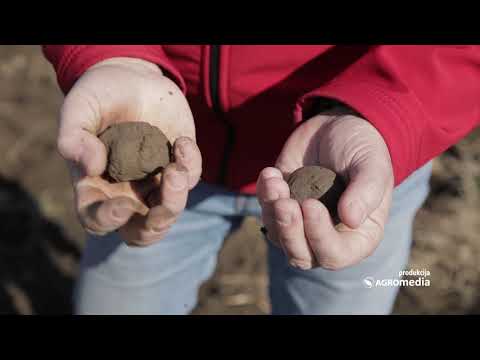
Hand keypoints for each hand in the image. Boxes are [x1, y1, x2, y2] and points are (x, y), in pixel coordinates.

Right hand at [57, 57, 200, 245]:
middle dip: (154, 227)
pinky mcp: (178, 167)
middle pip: (141, 232)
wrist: (132, 77)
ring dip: (176, 199)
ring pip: (169, 211)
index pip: (98, 220)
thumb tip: (91, 168)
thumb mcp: (79, 108)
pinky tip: (182, 142)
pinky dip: (190, 165)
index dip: (109, 221)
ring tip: (175, 170)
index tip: (122, 205)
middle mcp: (126, 192)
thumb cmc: (99, 96)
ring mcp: (154, 182)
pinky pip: (190, 179)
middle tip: (162, 210)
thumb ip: (73, 137)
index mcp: (95, 186)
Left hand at [257, 109, 393, 269]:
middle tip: (284, 203)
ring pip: (277, 236)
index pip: (335, 255)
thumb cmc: (362, 148)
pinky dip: (263, 194)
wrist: (337, 126)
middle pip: (301, 255)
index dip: (318, 237)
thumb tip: (351, 220)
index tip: (310, 204)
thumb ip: (366, 192)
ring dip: (271, 211)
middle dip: (288, 231)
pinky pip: (265, 211)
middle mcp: (328, 235)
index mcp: (357, 236)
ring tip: (275, 180)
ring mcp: (302, 222)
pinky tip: (271, 173)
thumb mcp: (372, 164)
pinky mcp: (281, 205)